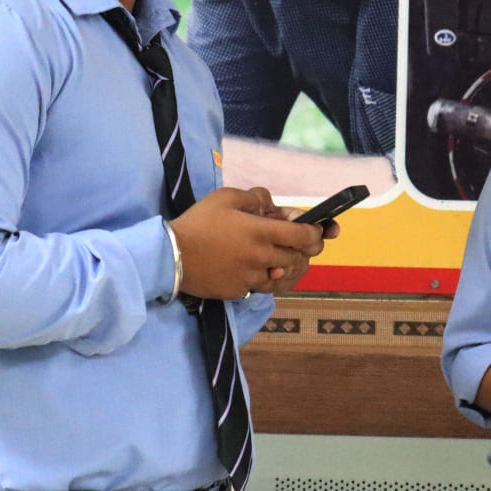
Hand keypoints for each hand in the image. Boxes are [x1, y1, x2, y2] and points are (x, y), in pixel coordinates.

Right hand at [172, 186, 324, 299]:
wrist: (171, 255)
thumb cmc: (198, 222)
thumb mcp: (225, 198)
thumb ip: (255, 198)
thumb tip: (272, 205)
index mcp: (261, 232)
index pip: (303, 236)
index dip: (316, 234)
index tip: (319, 231)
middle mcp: (261, 257)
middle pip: (299, 258)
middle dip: (308, 251)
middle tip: (308, 245)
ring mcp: (252, 278)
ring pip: (285, 277)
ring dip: (292, 268)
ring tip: (290, 260)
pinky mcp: (240, 292)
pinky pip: (264, 287)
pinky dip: (270, 279)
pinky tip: (267, 271)